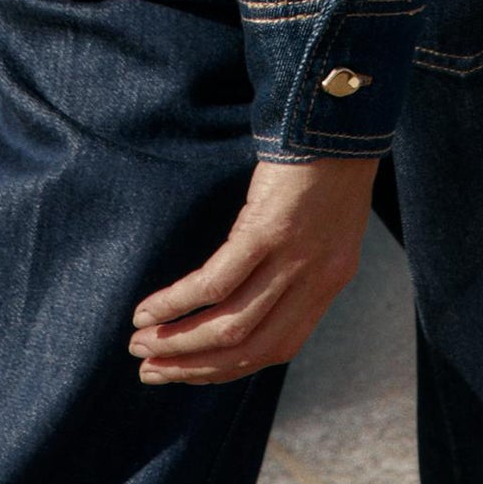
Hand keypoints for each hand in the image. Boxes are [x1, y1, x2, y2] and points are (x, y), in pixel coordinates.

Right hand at [130, 156, 377, 386]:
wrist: (342, 113)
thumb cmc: (328, 160)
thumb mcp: (324, 222)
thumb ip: (298, 259)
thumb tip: (251, 286)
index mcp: (328, 283)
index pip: (274, 349)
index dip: (226, 367)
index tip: (186, 370)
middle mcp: (315, 281)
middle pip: (248, 349)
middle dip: (194, 366)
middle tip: (150, 369)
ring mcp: (293, 259)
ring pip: (230, 326)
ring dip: (180, 342)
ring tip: (141, 344)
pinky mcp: (268, 230)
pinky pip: (216, 283)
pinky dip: (179, 302)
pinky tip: (150, 308)